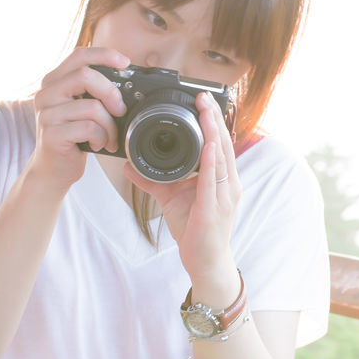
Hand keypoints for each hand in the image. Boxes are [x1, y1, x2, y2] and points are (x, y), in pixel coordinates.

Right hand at [27, 46, 130, 191]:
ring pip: (91, 106)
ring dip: (109, 125)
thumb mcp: (82, 107)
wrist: (53, 169)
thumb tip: (128, 77)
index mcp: (55, 81)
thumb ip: (95, 90)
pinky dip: (102, 138)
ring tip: (109, 136)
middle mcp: (46, 93)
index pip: (79, 55)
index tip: (125, 63)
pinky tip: (98, 145)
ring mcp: (46, 114)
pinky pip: (88, 128)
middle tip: (121, 110)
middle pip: (85, 75)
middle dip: (111, 93)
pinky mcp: (51, 134)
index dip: (104, 55)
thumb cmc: (74, 136)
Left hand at [125, 91, 240, 301]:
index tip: (202, 101)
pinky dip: (211, 161)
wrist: (205, 262)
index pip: (219, 143)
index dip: (213, 120)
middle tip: (203, 96)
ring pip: (221, 157)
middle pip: (223, 143)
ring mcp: (225, 195)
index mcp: (222, 178)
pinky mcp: (215, 208)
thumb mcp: (170, 198)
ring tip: (205, 111)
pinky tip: (207, 146)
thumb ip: (151, 180)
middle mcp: (229, 183)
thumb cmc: (194, 230)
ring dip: (213, 132)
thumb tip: (128, 165)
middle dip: (213, 118)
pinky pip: (214, 180)